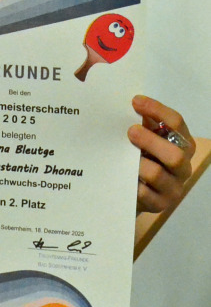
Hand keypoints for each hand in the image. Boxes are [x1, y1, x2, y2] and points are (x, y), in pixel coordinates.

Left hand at [128, 95, 193, 213]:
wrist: (139, 190)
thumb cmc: (143, 155)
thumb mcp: (146, 137)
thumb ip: (143, 122)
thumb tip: (130, 103)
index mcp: (183, 144)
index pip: (177, 123)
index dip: (157, 110)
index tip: (135, 101)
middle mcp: (183, 166)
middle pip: (175, 154)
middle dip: (151, 141)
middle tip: (130, 131)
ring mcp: (174, 188)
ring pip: (158, 175)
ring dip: (139, 163)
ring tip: (123, 157)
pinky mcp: (160, 205)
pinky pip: (145, 194)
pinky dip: (133, 183)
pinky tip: (123, 176)